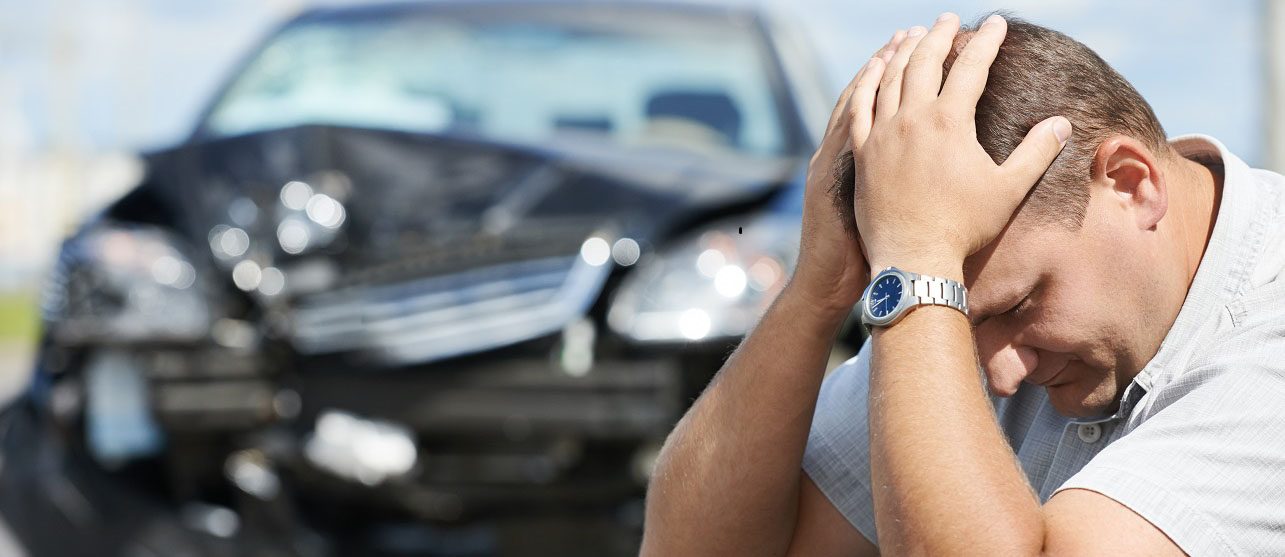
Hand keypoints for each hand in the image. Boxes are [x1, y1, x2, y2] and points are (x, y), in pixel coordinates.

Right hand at [791, 30, 907, 313]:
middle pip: (869, 94)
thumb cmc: (856, 258)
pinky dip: (858, 106)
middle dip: (892, 59)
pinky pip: (845, 132)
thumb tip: (928, 166)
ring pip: (854, 106)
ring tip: (899, 42)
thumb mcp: (871, 211)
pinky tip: (876, 83)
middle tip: (914, 28)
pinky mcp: (832, 180)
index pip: (875, 106)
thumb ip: (892, 183)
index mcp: (850, 158)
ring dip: (877, 72)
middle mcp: (840, 154)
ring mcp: (833, 164)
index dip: (893, 74)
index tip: (915, 45)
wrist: (826, 284)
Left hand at [851, 14, 1071, 278]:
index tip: (995, 23)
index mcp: (949, 122)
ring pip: (889, 77)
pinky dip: (868, 80)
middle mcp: (911, 119)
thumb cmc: (964, 228)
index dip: (986, 42)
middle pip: (924, 62)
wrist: (913, 259)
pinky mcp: (861, 151)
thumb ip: (1037, 153)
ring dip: (902, 51)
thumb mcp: (1008, 190)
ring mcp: (881, 134)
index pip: (971, 67)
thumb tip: (1062, 123)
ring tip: (912, 34)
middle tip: (949, 20)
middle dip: (939, 35)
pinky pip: (860, 105)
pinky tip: (874, 68)